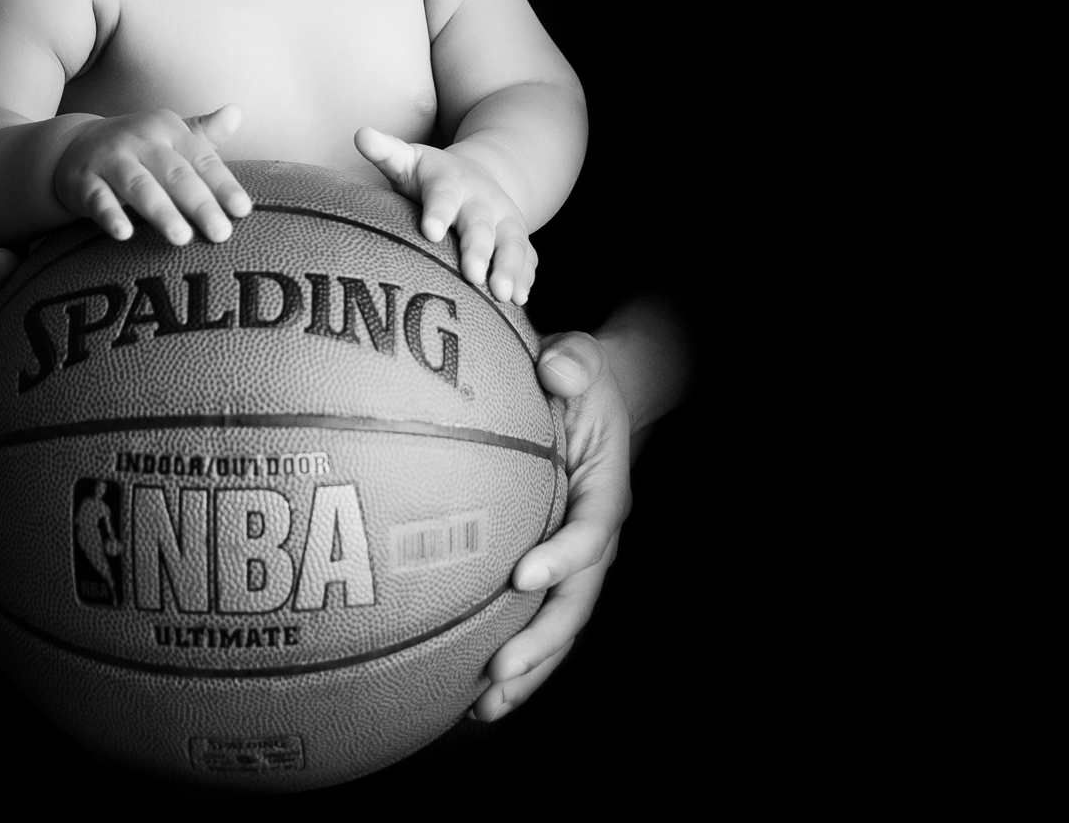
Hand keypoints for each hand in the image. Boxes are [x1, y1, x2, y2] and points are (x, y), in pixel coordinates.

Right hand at [54, 104, 251, 246]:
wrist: (75, 146)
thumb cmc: (138, 149)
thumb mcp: (171, 137)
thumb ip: (205, 133)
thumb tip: (236, 112)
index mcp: (168, 130)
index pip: (202, 159)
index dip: (223, 185)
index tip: (243, 210)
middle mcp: (140, 141)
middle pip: (175, 174)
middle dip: (200, 204)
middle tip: (221, 233)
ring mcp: (110, 159)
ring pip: (139, 186)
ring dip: (161, 211)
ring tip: (181, 237)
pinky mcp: (84, 181)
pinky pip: (98, 199)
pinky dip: (111, 216)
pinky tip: (125, 234)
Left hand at [355, 126, 536, 303]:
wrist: (477, 176)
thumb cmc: (431, 177)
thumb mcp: (408, 160)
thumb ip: (385, 151)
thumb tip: (362, 135)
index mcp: (450, 182)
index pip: (444, 196)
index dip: (439, 213)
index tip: (431, 232)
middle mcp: (482, 200)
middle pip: (480, 224)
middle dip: (478, 249)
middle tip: (472, 275)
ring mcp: (504, 220)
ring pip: (512, 242)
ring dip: (509, 268)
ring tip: (502, 295)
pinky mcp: (518, 239)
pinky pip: (527, 258)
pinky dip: (525, 276)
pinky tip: (519, 299)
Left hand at [474, 329, 633, 720]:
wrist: (593, 396)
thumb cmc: (578, 377)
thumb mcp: (583, 357)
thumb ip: (574, 361)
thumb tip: (557, 370)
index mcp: (603, 490)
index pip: (590, 531)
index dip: (563, 557)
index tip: (524, 575)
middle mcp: (594, 535)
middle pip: (576, 601)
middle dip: (541, 643)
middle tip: (497, 675)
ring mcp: (572, 559)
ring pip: (556, 626)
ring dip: (526, 670)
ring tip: (482, 711)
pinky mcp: (548, 568)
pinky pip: (531, 619)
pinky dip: (507, 655)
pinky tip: (465, 692)